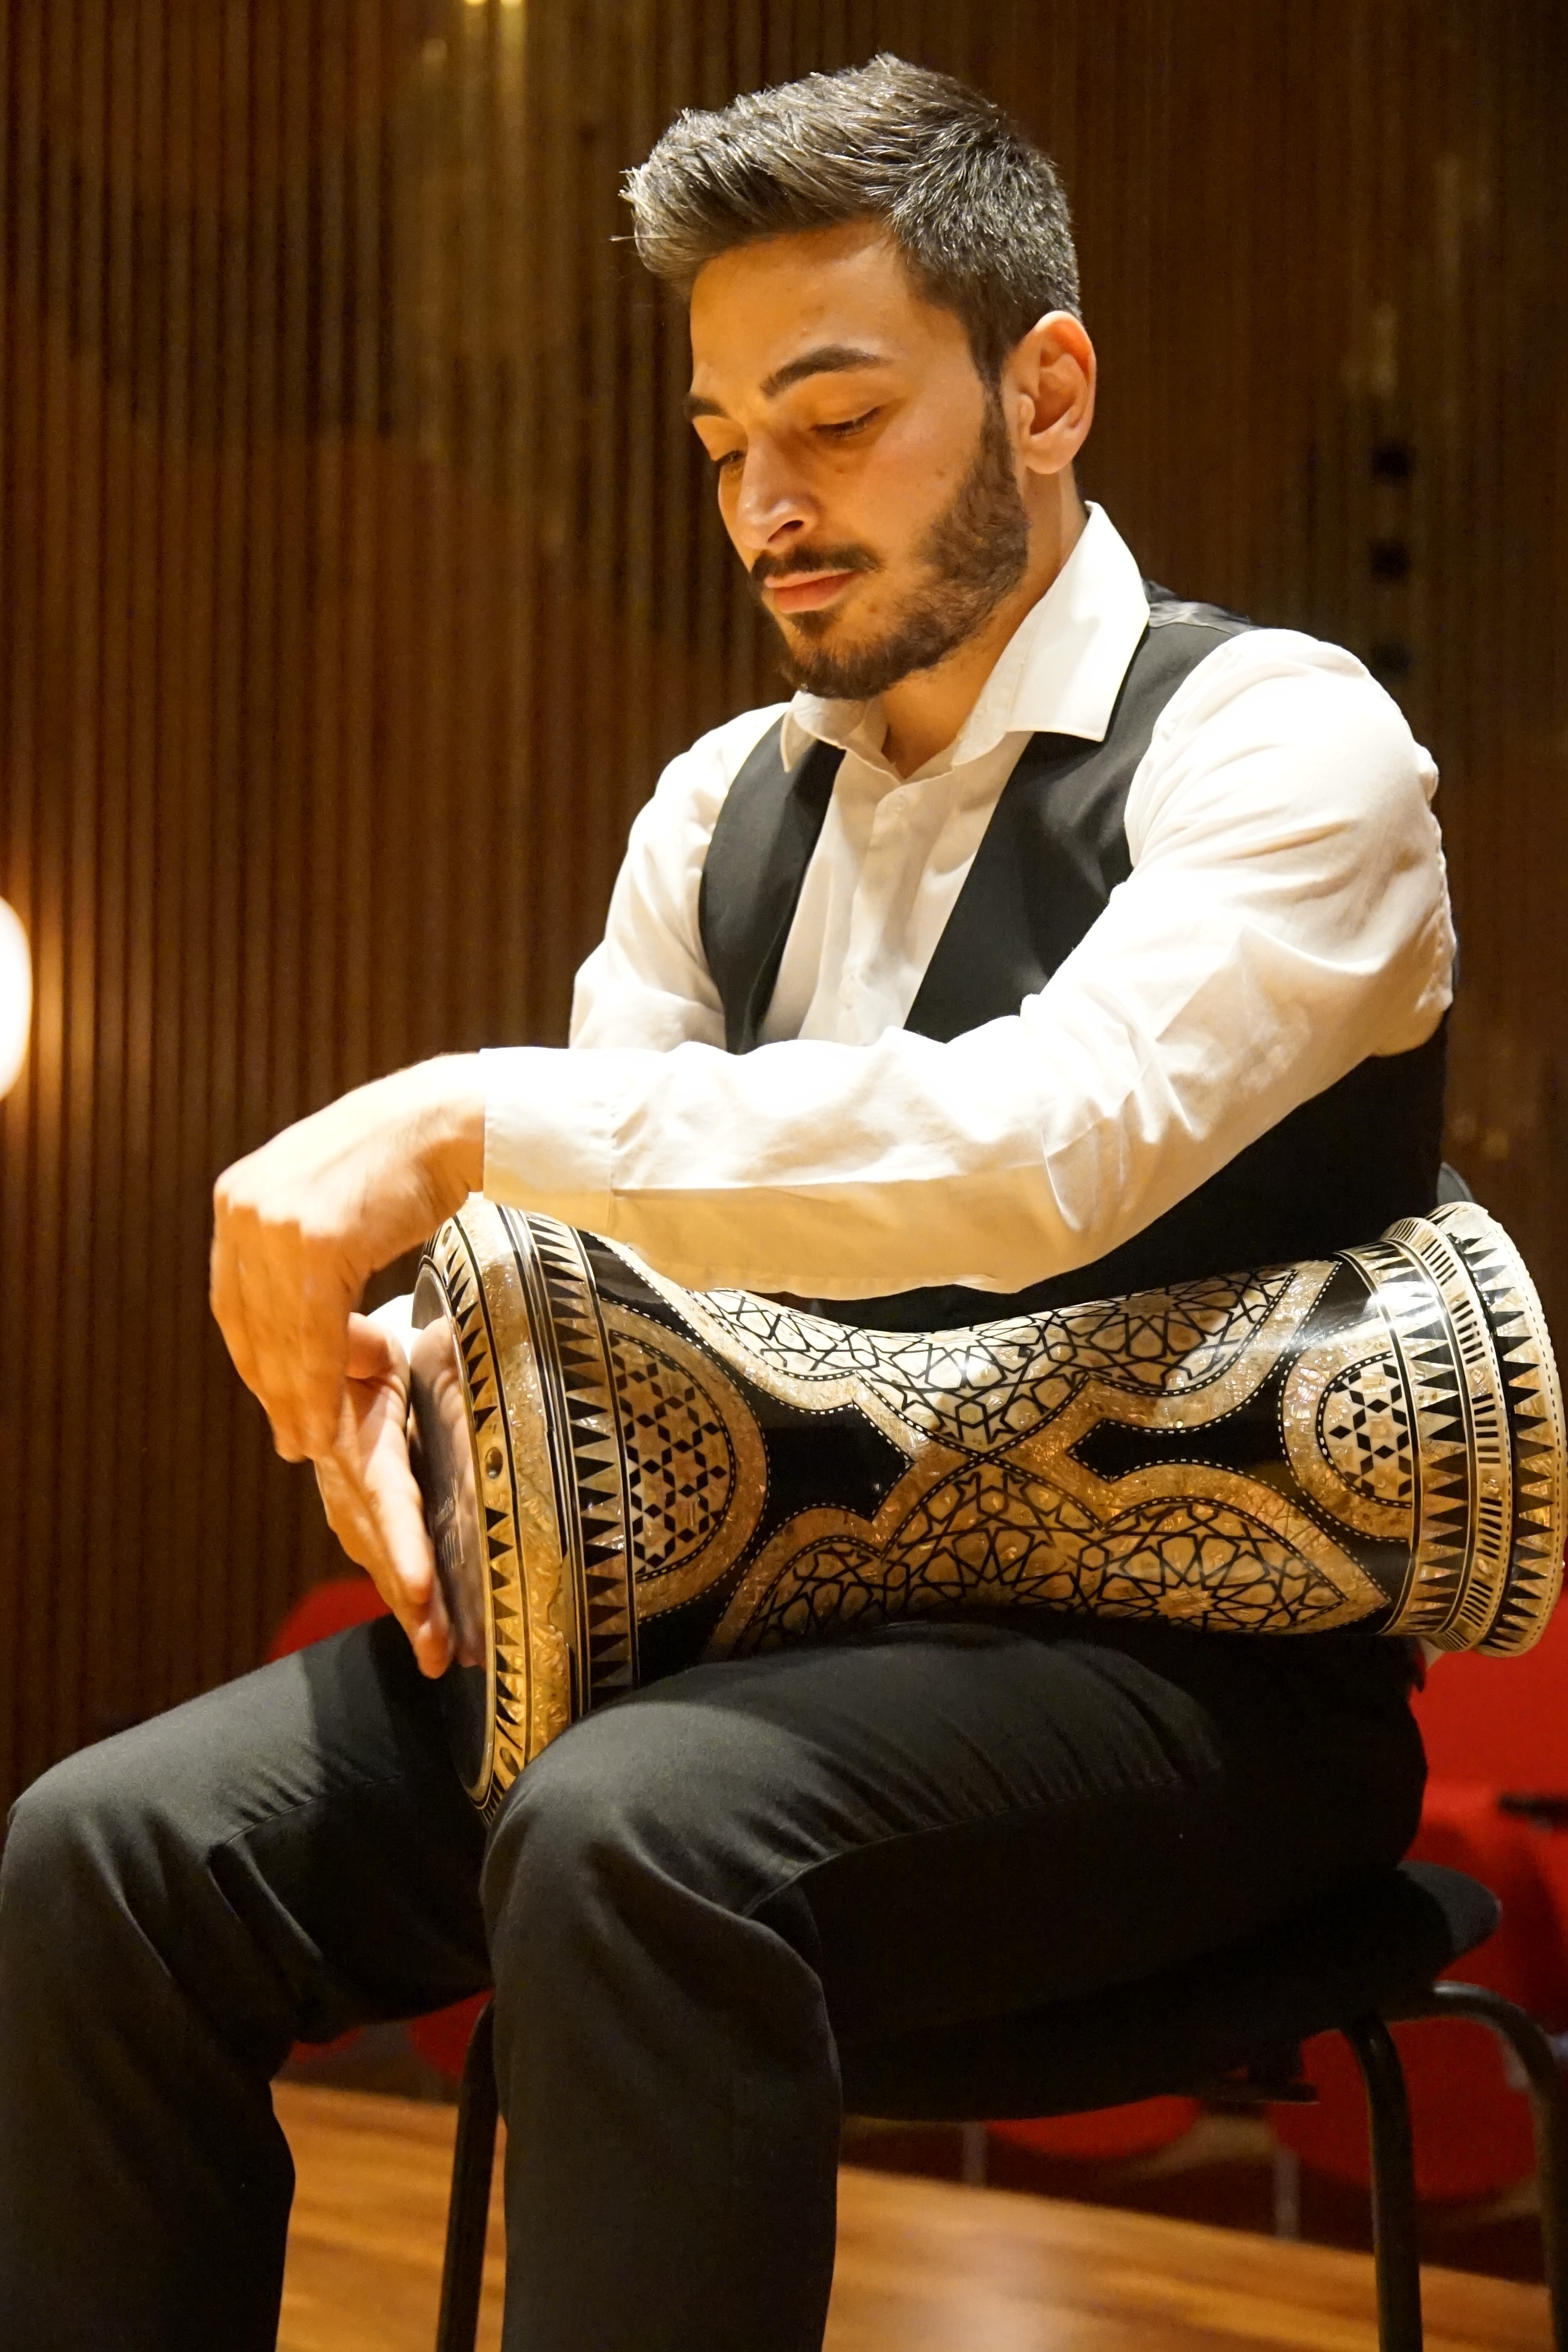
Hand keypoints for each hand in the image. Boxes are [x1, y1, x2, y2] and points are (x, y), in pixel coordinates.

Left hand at [211, 1056, 483, 1462]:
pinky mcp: (316, 1240)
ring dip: (295, 1400)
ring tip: (314, 1442)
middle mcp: (243, 1207)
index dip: (255, 1362)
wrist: (450, 1120)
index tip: (276, 1404)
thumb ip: (297, 1242)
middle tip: (293, 1439)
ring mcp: (275, 1222)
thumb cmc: (405, 1158)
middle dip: (271, 1390)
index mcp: (238, 1196)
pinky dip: (321, 1383)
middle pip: (248, 1324)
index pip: (234, 1301)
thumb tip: (287, 1299)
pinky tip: (331, 1417)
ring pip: (278, 1336)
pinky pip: (313, 1332)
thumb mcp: (325, 1195)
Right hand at [314, 1313, 452, 1676]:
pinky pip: (381, 1562)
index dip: (400, 1544)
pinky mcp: (356, 1516)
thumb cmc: (366, 1351)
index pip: (384, 1498)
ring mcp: (347, 1505)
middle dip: (410, 1605)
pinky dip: (405, 1601)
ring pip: (380, 1566)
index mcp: (358, 1442)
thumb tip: (372, 1347)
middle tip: (438, 1653)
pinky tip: (430, 1637)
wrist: (333, 1364)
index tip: (418, 1588)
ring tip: (441, 1659)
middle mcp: (347, 1484)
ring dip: (410, 1614)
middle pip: (382, 1550)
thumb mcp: (367, 1343)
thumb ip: (364, 1349)